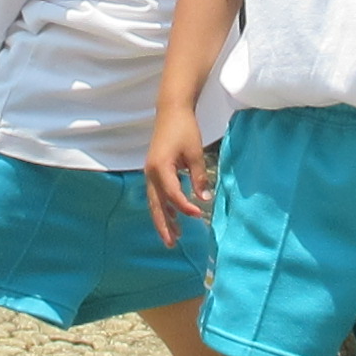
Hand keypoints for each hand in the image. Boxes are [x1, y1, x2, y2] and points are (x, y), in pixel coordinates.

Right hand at [143, 106, 211, 247]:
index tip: (199, 214)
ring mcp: (150, 172)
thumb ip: (199, 177)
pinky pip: (156, 193)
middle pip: (156, 205)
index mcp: (161, 168)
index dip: (185, 207)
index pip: (173, 194)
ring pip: (154, 202)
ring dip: (163, 219)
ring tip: (173, 236)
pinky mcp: (154, 170)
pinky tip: (173, 215)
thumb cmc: (184, 129)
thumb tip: (204, 199)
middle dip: (164, 225)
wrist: (171, 110)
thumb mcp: (195, 153)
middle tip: (172, 244)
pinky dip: (163, 206)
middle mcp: (151, 173)